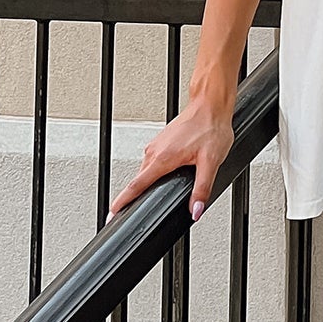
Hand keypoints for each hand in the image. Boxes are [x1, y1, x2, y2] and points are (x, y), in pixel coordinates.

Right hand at [106, 95, 234, 225]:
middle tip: (132, 213)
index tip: (112, 214)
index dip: (122, 202)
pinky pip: (152, 163)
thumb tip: (196, 210)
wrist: (210, 106)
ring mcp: (155, 146)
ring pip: (146, 172)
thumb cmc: (210, 128)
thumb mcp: (211, 163)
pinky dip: (154, 173)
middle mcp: (154, 151)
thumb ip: (202, 189)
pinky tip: (166, 175)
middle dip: (134, 198)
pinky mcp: (160, 142)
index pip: (136, 186)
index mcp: (162, 158)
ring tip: (153, 194)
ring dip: (147, 184)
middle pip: (139, 182)